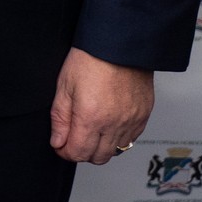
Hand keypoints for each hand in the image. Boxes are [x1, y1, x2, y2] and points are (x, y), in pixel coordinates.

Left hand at [49, 47, 153, 163]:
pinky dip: (118, 138)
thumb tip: (58, 141)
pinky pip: (131, 139)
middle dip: (82, 152)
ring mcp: (131, 121)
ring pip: (115, 151)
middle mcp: (114, 124)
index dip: (65, 152)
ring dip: (101, 147)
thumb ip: (60, 118)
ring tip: (91, 130)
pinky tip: (109, 125)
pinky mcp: (144, 116)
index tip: (60, 144)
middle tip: (74, 138)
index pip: (78, 153)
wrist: (119, 44)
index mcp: (91, 117)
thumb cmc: (91, 58)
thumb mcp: (65, 85)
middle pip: (97, 157)